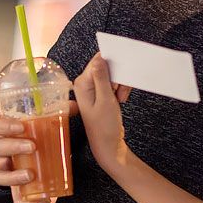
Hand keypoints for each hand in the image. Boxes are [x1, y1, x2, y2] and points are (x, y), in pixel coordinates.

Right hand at [0, 109, 70, 202]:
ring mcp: (4, 171)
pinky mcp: (14, 189)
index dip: (4, 125)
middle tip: (33, 146)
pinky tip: (44, 200)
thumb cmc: (33, 138)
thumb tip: (74, 105)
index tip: (21, 126)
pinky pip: (16, 199)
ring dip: (14, 176)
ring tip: (31, 174)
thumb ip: (56, 115)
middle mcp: (0, 151)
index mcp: (4, 132)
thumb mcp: (41, 126)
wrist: (25, 162)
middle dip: (13, 146)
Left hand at [72, 54, 131, 169]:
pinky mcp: (100, 92)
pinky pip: (113, 82)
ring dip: (120, 84)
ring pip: (112, 74)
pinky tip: (120, 98)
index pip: (98, 61)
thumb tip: (99, 59)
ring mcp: (92, 88)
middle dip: (117, 77)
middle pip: (106, 66)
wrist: (108, 143)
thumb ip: (102, 78)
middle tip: (118, 91)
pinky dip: (120, 88)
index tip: (118, 78)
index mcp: (82, 83)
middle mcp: (85, 84)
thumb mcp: (106, 100)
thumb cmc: (104, 126)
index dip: (112, 67)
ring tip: (120, 97)